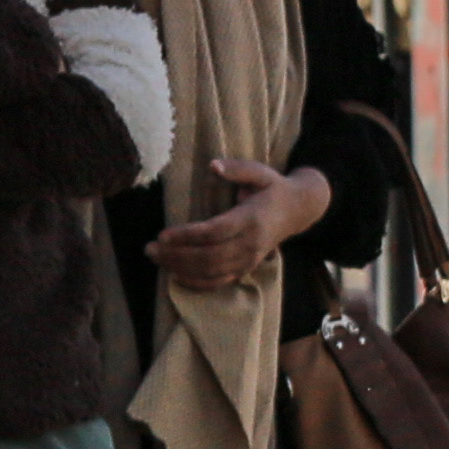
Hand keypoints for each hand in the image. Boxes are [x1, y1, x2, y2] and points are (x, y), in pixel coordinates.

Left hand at [147, 157, 324, 289]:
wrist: (298, 210)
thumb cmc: (273, 188)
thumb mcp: (260, 172)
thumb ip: (238, 169)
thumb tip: (213, 165)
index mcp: (251, 219)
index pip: (216, 232)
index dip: (188, 236)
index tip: (162, 234)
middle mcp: (250, 243)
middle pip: (210, 257)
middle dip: (177, 255)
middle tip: (149, 248)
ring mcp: (249, 259)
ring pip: (212, 272)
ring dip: (181, 269)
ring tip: (156, 258)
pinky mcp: (247, 268)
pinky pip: (220, 281)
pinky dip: (197, 283)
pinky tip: (175, 276)